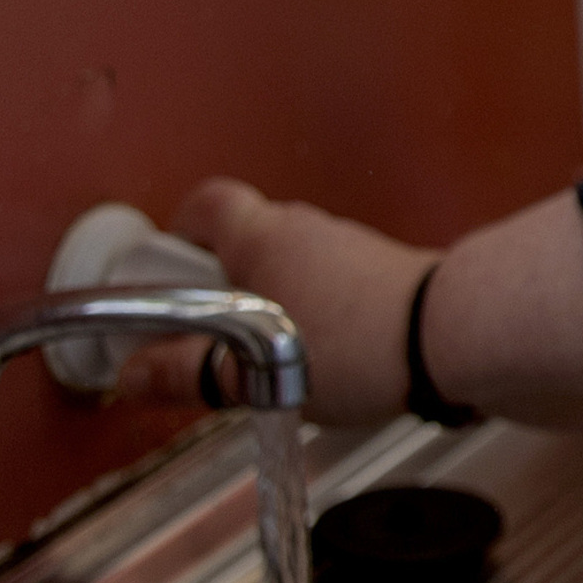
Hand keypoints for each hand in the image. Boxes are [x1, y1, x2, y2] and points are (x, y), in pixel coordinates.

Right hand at [110, 178, 427, 419]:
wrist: (450, 340)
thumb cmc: (355, 345)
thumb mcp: (251, 373)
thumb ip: (186, 372)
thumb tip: (133, 374)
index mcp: (259, 236)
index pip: (202, 207)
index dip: (176, 238)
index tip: (162, 280)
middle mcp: (303, 227)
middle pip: (244, 240)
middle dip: (221, 288)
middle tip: (213, 337)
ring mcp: (347, 246)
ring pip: (290, 267)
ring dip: (272, 305)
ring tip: (271, 361)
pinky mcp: (382, 273)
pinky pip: (330, 287)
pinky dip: (316, 315)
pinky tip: (322, 361)